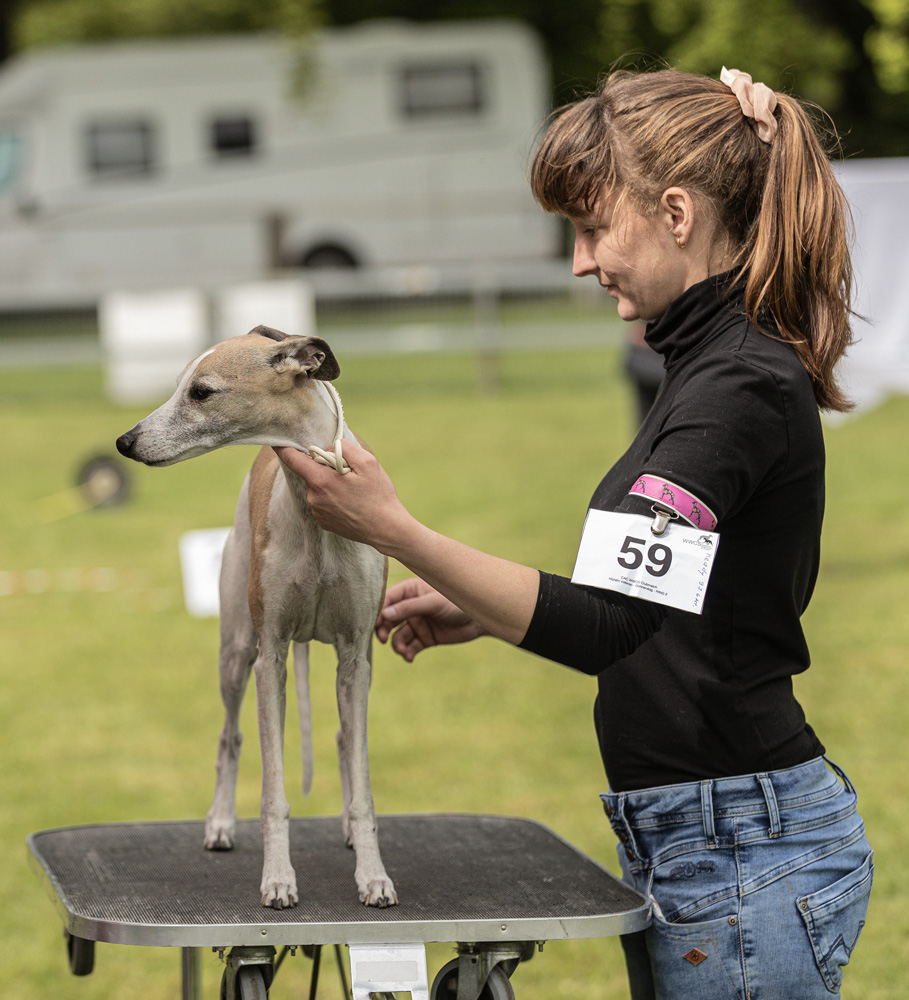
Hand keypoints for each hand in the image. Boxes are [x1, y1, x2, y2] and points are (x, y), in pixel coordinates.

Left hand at [274, 439, 408, 550]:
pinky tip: (352, 503)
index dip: (283, 447)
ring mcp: (317, 512)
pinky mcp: (323, 522)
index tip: (275, 441)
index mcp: (320, 481)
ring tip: (354, 490)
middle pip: (311, 472)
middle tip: (348, 472)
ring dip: (330, 484)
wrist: (387, 529)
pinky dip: (333, 498)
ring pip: (318, 488)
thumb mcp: (368, 462)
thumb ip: (344, 447)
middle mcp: (313, 497)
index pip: (292, 459)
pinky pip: (323, 502)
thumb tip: (329, 448)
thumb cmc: (379, 495)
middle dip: (324, 467)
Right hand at [376, 578, 486, 661]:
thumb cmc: (457, 602)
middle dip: (383, 630)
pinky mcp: (425, 638)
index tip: (374, 624)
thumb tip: (384, 615)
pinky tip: (410, 657)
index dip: (378, 612)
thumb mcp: (432, 602)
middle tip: (383, 639)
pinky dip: (407, 653)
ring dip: (397, 645)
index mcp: (410, 591)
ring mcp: (417, 623)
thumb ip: (409, 608)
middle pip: (388, 619)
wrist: (479, 619)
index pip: (387, 600)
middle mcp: (411, 607)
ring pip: (398, 636)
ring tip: (403, 651)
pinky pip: (410, 647)